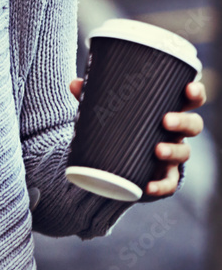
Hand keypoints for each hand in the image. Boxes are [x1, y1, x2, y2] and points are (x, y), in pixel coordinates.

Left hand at [69, 77, 205, 197]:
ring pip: (184, 153)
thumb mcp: (108, 110)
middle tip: (166, 120)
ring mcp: (171, 156)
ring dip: (173, 151)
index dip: (195, 93)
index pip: (190, 99)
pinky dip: (160, 186)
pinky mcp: (162, 177)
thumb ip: (93, 96)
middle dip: (183, 121)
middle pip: (193, 125)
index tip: (189, 88)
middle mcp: (174, 132)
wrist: (117, 161)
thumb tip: (74, 83)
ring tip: (157, 150)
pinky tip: (148, 186)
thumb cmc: (120, 126)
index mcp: (167, 109)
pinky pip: (168, 184)